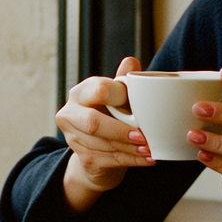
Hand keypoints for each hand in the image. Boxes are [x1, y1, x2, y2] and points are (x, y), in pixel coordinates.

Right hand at [56, 57, 150, 211]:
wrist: (99, 152)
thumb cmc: (111, 117)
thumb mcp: (117, 98)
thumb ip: (123, 81)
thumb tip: (131, 61)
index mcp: (80, 93)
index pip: (98, 90)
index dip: (119, 97)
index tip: (138, 105)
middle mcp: (70, 114)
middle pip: (93, 123)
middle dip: (121, 131)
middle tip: (144, 137)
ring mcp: (73, 138)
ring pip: (102, 145)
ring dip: (130, 149)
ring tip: (150, 150)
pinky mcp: (83, 159)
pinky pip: (108, 160)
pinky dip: (131, 160)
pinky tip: (146, 159)